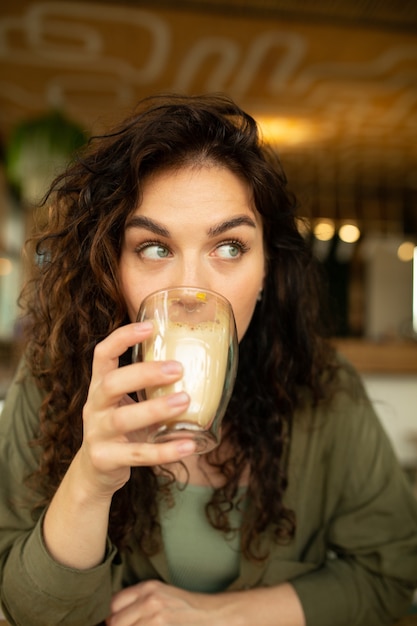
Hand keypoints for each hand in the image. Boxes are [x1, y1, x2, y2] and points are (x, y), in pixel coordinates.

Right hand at [78, 322, 195, 497]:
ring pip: (122, 419)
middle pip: (111, 384)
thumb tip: (199, 365)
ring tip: (185, 401)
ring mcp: (97, 434)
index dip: (122, 338)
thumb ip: (150, 387)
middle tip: (178, 368)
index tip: (150, 326)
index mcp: (100, 386)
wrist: (95, 472)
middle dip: (144, 374)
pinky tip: (188, 446)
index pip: (102, 354)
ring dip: (155, 409)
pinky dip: (164, 451)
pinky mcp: (106, 460)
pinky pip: (137, 455)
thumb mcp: (127, 403)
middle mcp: (94, 407)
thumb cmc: (122, 429)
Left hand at [106, 580, 219, 625]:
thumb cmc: (184, 608)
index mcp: (148, 587)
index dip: (112, 617)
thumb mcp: (160, 595)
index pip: (113, 604)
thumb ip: (138, 601)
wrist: (210, 615)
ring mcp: (156, 619)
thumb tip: (111, 618)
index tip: (118, 623)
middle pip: (115, 622)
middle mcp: (150, 600)